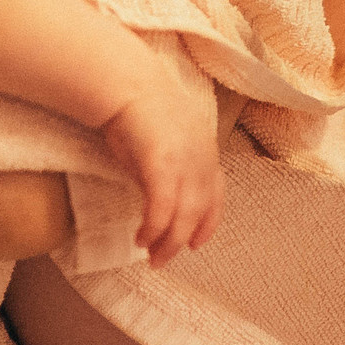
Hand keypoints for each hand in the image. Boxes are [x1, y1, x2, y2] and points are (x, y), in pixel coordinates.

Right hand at [99, 70, 223, 265]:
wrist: (127, 85)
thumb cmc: (142, 109)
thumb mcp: (170, 139)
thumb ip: (176, 164)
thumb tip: (164, 191)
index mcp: (208, 151)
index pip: (216, 195)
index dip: (208, 223)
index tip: (196, 243)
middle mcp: (203, 159)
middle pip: (199, 212)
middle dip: (182, 240)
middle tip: (163, 259)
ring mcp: (185, 163)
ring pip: (183, 217)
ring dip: (168, 242)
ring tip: (152, 256)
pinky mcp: (162, 166)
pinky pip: (162, 209)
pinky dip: (153, 228)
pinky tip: (141, 237)